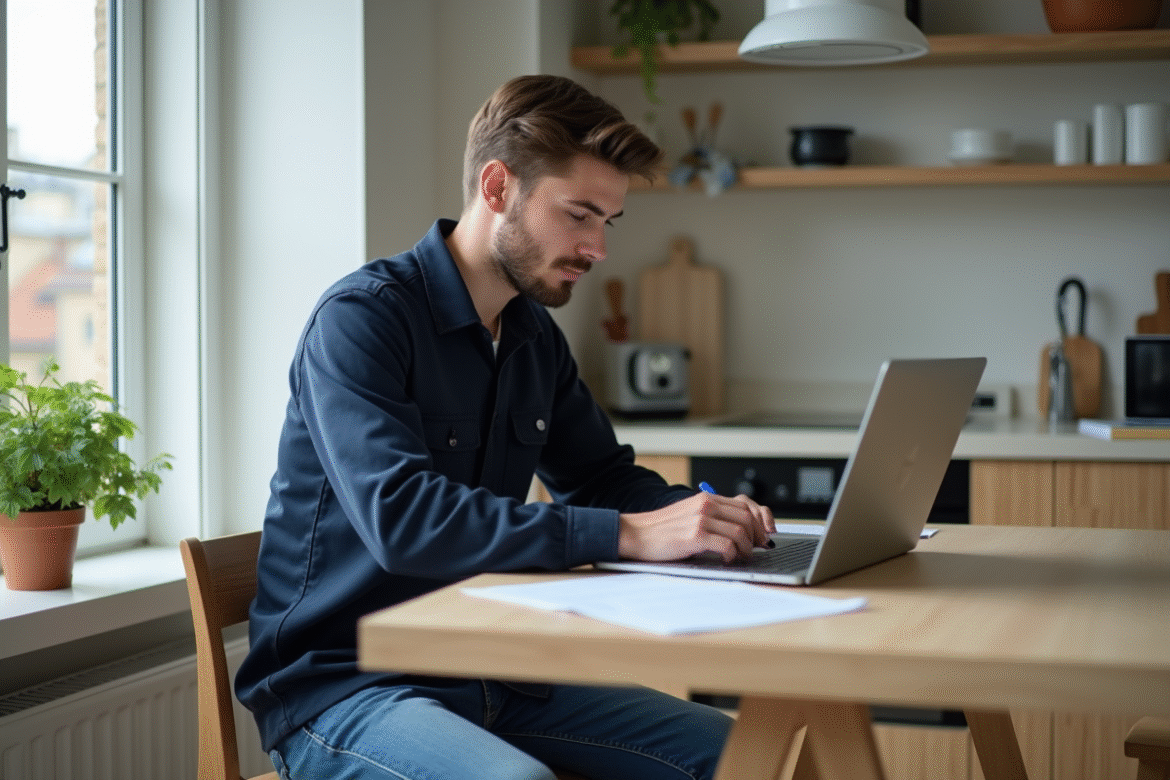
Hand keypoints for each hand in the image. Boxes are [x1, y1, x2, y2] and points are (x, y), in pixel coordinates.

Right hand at [618, 491, 774, 562]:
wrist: (636, 534)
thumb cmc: (661, 530)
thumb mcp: (689, 515)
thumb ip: (711, 517)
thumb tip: (739, 531)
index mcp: (706, 499)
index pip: (745, 505)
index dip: (761, 520)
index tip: (766, 534)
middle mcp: (706, 505)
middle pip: (747, 518)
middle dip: (757, 536)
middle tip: (756, 549)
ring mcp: (701, 519)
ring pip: (740, 532)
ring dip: (746, 549)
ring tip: (741, 558)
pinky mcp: (696, 535)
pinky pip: (727, 546)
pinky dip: (732, 556)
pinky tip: (726, 561)